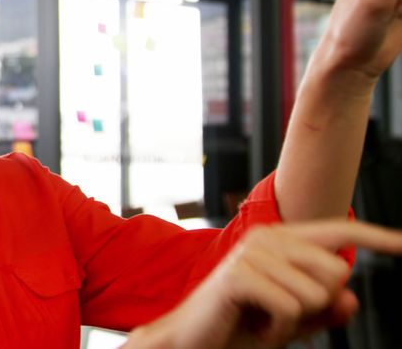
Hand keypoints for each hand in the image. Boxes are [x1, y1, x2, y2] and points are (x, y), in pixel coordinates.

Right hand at [126, 220, 401, 348]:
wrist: (192, 343)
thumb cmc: (239, 328)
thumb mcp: (293, 321)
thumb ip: (324, 309)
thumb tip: (349, 297)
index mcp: (279, 240)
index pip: (339, 231)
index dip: (376, 237)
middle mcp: (266, 238)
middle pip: (336, 271)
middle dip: (318, 305)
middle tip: (280, 316)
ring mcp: (251, 254)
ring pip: (316, 293)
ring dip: (295, 322)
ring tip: (264, 322)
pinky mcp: (239, 276)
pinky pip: (292, 308)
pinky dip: (280, 331)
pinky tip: (256, 327)